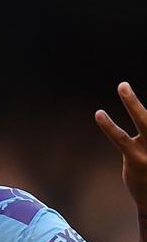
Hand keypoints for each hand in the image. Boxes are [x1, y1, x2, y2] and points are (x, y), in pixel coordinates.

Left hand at [96, 82, 146, 210]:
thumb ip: (144, 135)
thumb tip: (140, 118)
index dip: (141, 107)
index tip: (129, 89)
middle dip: (141, 100)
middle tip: (129, 82)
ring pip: (144, 120)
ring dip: (132, 102)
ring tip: (123, 85)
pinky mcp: (136, 159)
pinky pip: (120, 138)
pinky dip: (108, 125)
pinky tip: (99, 114)